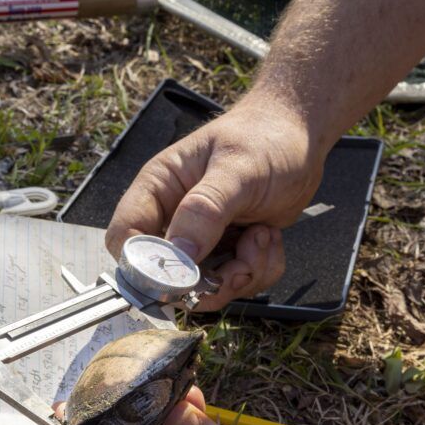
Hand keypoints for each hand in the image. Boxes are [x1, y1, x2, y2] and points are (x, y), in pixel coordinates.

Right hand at [106, 93, 324, 307]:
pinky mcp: (229, 249)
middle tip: (241, 263)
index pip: (124, 236)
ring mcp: (202, 237)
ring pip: (204, 286)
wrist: (300, 139)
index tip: (183, 276)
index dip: (143, 265)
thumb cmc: (264, 139)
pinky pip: (236, 282)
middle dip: (206, 279)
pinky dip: (259, 269)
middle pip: (165, 275)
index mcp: (159, 188)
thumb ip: (205, 209)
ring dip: (240, 273)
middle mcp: (174, 216)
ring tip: (262, 236)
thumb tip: (178, 254)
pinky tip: (269, 235)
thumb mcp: (237, 169)